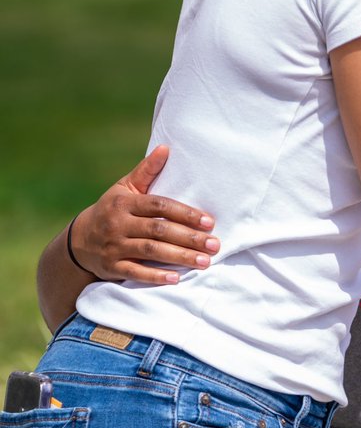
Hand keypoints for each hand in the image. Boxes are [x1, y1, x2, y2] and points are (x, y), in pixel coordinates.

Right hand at [70, 146, 218, 284]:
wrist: (78, 240)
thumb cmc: (112, 209)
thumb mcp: (124, 187)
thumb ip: (147, 170)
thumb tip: (166, 148)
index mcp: (125, 202)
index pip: (159, 206)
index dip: (185, 213)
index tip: (209, 222)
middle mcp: (118, 224)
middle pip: (158, 230)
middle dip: (189, 238)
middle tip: (214, 245)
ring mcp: (114, 246)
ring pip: (150, 251)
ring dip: (179, 257)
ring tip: (205, 261)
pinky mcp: (111, 267)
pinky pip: (135, 272)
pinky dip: (155, 276)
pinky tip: (176, 279)